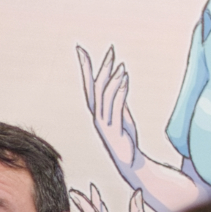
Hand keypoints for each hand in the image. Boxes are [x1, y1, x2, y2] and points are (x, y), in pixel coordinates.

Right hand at [77, 45, 139, 184]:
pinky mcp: (115, 130)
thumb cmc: (125, 138)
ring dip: (112, 79)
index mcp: (97, 111)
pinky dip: (119, 92)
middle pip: (95, 88)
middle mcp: (97, 116)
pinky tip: (125, 80)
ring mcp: (105, 123)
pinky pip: (116, 107)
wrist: (129, 161)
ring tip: (121, 66)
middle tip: (109, 51)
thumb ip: (117, 97)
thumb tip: (119, 78)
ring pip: (105, 97)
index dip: (86, 67)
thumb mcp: (121, 113)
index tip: (81, 50)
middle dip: (101, 68)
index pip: (89, 85)